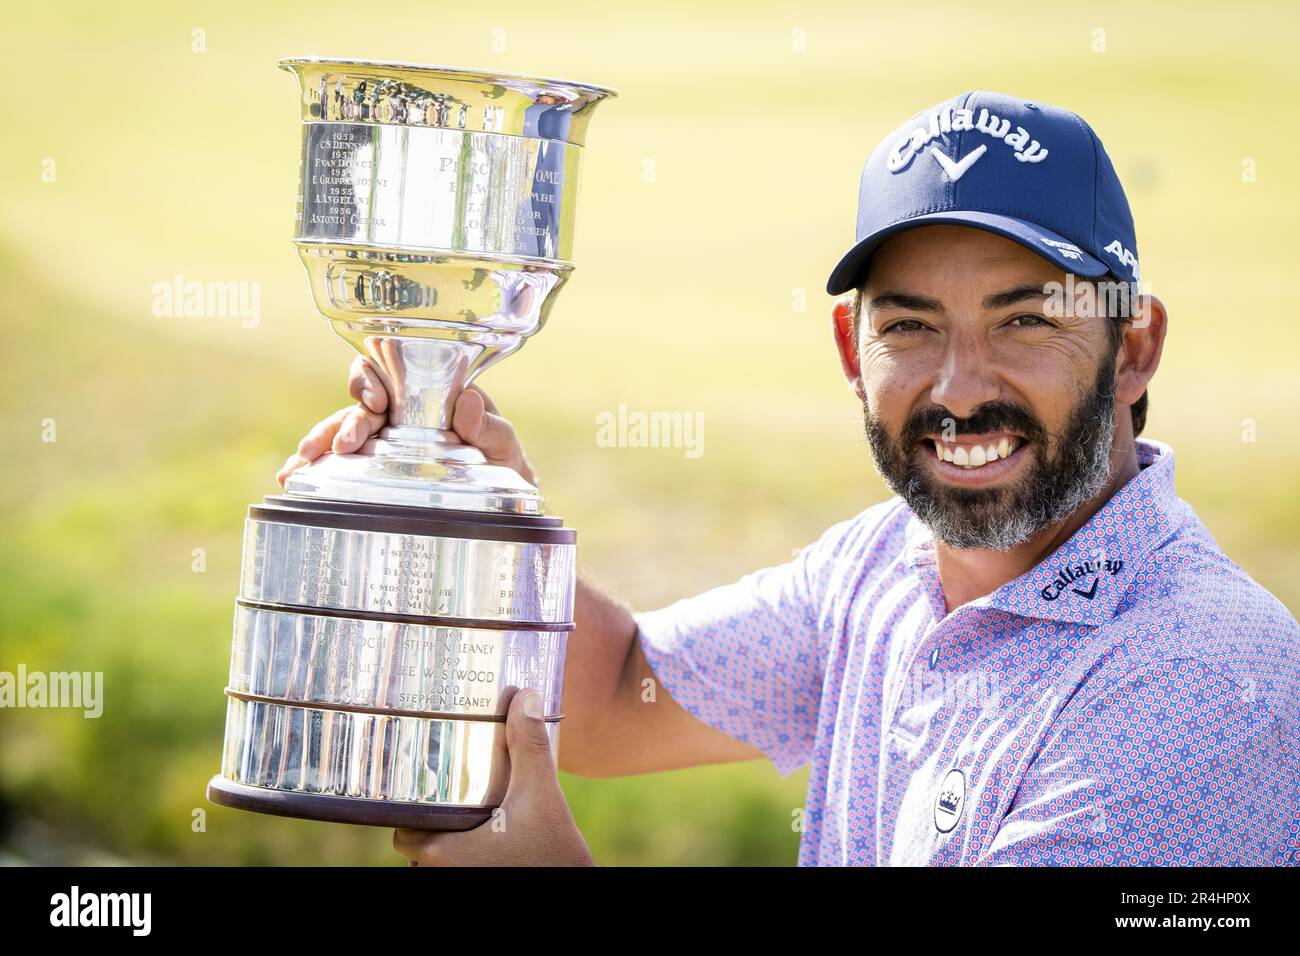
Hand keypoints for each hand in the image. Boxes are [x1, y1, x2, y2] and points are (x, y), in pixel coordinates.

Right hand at [276, 355, 536, 486]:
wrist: (504, 500)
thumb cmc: (502, 462)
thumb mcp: (502, 444)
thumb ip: (490, 427)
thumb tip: (469, 403)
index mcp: (426, 392)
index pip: (386, 369)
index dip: (371, 378)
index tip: (376, 402)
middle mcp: (400, 411)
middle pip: (358, 401)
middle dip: (344, 421)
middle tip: (343, 446)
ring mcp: (385, 439)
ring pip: (342, 430)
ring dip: (319, 444)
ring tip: (298, 468)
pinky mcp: (374, 467)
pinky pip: (340, 462)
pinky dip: (314, 468)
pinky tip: (292, 478)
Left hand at [393, 689, 593, 866]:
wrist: (576, 890)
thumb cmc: (553, 856)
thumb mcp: (541, 795)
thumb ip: (529, 747)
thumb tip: (525, 697)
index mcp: (442, 853)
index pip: (402, 829)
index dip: (413, 808)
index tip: (430, 786)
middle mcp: (442, 874)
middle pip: (421, 841)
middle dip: (436, 818)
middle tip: (457, 791)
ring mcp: (461, 881)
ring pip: (441, 857)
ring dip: (452, 836)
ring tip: (471, 809)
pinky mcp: (482, 881)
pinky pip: (461, 867)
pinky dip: (468, 851)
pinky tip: (488, 832)